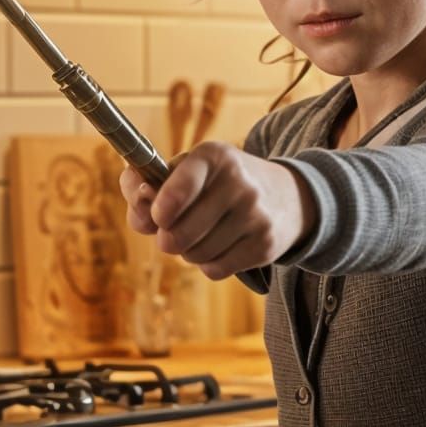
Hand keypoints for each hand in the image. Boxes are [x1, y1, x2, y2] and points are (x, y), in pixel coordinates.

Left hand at [118, 142, 316, 280]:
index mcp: (213, 156)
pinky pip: (215, 270)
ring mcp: (255, 215)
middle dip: (166, 239)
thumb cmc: (215, 184)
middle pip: (179, 233)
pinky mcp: (265, 245)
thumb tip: (140, 217)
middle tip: (170, 231)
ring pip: (195, 255)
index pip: (182, 185)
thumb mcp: (185, 171)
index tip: (159, 216)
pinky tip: (219, 246)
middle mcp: (239, 182)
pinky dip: (208, 264)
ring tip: (199, 235)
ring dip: (188, 252)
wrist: (285, 196)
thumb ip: (146, 188)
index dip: (162, 207)